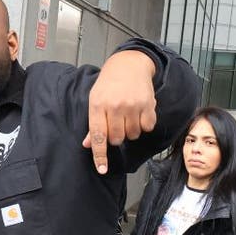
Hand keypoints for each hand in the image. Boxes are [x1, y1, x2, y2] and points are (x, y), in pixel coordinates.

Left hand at [83, 50, 156, 174]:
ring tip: (128, 115)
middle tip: (117, 123)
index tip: (102, 169)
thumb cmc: (109, 84)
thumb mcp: (95, 100)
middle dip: (117, 136)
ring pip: (133, 135)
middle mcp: (115, 106)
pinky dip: (144, 124)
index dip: (100, 155)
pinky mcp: (148, 104)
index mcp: (98, 105)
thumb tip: (87, 145)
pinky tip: (139, 113)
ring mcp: (132, 105)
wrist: (129, 65)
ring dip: (131, 130)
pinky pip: (147, 128)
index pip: (98, 136)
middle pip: (117, 139)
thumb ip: (93, 124)